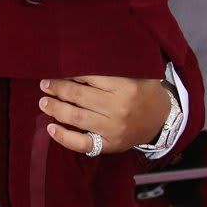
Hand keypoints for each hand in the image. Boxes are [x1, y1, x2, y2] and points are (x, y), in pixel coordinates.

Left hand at [38, 75, 171, 153]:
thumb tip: (78, 61)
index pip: (89, 77)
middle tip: (45, 84)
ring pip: (76, 118)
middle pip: (78, 97)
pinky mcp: (109, 145)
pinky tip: (51, 128)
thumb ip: (112, 69)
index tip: (56, 69)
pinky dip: (63, 137)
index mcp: (125, 87)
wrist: (162, 120)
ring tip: (43, 101)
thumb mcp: (136, 74)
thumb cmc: (145, 92)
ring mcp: (112, 129)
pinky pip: (82, 143)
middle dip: (58, 88)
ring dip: (55, 108)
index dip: (70, 73)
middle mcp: (118, 108)